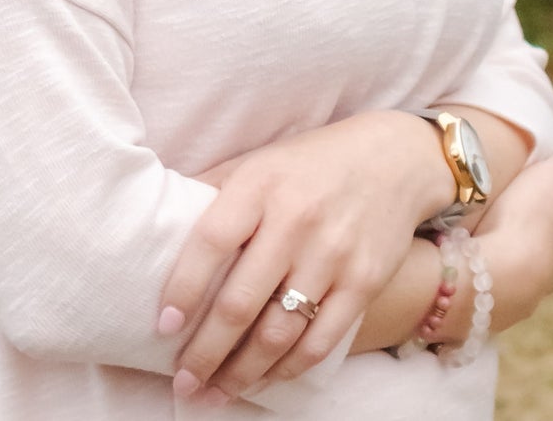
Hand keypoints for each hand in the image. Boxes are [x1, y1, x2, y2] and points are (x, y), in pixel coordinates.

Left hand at [160, 111, 451, 405]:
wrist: (393, 159)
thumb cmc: (309, 163)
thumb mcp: (259, 161)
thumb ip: (216, 191)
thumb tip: (160, 227)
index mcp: (261, 184)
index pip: (212, 240)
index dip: (184, 286)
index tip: (163, 325)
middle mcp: (296, 220)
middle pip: (242, 301)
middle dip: (206, 352)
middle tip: (184, 381)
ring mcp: (333, 254)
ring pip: (279, 332)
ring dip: (242, 371)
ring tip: (215, 393)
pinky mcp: (364, 282)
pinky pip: (320, 340)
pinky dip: (288, 369)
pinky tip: (263, 379)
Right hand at [472, 154, 552, 333]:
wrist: (498, 273)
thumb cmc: (529, 218)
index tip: (535, 185)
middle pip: (550, 241)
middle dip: (531, 227)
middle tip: (506, 208)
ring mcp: (530, 291)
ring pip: (522, 266)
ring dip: (507, 252)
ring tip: (481, 233)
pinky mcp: (499, 306)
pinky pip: (494, 283)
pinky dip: (485, 271)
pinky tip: (468, 259)